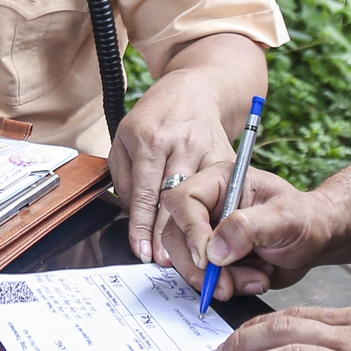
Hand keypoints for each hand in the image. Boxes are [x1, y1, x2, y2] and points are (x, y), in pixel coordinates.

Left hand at [109, 67, 237, 262]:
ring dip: (195, 230)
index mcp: (149, 139)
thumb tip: (131, 211)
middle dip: (168, 235)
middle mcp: (179, 144)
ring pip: (201, 198)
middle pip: (174, 199)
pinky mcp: (227, 155)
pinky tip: (214, 234)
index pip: (144, 193)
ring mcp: (206, 149)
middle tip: (164, 262)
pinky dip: (219, 214)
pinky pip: (224, 190)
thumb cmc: (155, 116)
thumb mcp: (124, 135)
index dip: (142, 227)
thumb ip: (122, 174)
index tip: (143, 251)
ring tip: (189, 257)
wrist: (195, 89)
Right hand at [154, 163, 324, 296]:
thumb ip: (247, 228)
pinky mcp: (213, 258)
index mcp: (220, 182)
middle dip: (199, 267)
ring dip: (216, 280)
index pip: (184, 200)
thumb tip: (213, 250)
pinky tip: (254, 280)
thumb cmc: (304, 219)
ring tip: (255, 279)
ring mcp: (208, 234)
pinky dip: (226, 287)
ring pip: (186, 261)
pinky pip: (202, 277)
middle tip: (225, 284)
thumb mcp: (284, 218)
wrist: (317, 241)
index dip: (190, 231)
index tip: (208, 258)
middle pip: (176, 235)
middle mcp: (208, 207)